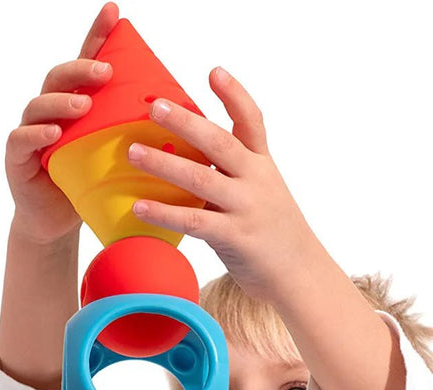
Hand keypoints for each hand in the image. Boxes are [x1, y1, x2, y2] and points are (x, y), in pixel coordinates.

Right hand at [4, 2, 118, 246]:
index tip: (115, 12)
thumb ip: (133, 133)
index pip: (87, 63)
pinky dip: (38, 134)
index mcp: (76, 104)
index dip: (98, 36)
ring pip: (40, 105)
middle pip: (61, 77)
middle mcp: (50, 110)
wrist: (56, 223)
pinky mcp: (17, 157)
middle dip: (82, 68)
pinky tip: (54, 133)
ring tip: (83, 104)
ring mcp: (31, 130)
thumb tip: (183, 120)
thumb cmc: (88, 186)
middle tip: (105, 70)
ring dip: (62, 101)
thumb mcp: (114, 156)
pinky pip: (23, 139)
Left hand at [128, 67, 313, 301]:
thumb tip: (189, 155)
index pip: (251, 122)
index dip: (234, 95)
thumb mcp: (261, 192)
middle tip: (154, 106)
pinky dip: (164, 212)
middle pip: (218, 142)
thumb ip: (233, 173)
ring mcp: (246, 207)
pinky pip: (194, 220)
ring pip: (201, 178)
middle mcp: (256, 180)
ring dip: (164, 163)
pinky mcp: (234, 237)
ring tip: (133, 152)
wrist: (299, 274)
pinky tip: (140, 206)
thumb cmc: (272, 233)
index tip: (213, 72)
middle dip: (185, 122)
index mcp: (262, 165)